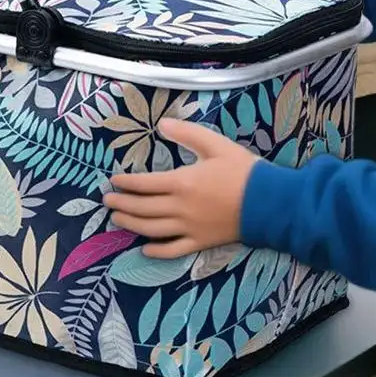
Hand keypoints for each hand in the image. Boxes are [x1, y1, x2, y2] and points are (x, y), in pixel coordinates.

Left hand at [104, 118, 257, 257]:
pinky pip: (174, 250)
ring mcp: (190, 229)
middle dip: (122, 205)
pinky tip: (145, 250)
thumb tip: (162, 124)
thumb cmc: (242, 170)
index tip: (113, 181)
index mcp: (182, 182)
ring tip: (117, 220)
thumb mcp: (215, 144)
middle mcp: (181, 208)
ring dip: (132, 225)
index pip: (145, 184)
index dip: (126, 183)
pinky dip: (157, 252)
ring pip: (152, 230)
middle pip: (144, 209)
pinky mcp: (201, 243)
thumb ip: (186, 134)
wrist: (268, 203)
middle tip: (107, 201)